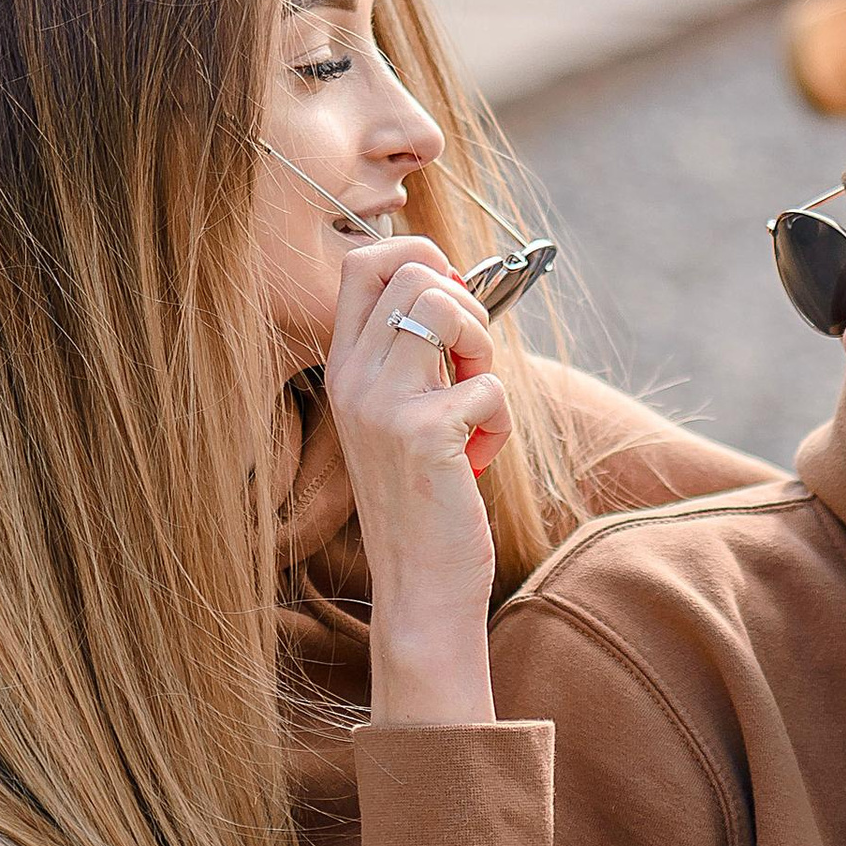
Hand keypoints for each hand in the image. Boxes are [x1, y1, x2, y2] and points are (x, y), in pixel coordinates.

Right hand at [326, 238, 512, 727]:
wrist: (419, 587)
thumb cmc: (424, 500)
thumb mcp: (404, 416)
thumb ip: (417, 358)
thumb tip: (458, 290)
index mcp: (344, 368)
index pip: (363, 264)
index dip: (421, 258)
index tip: (452, 302)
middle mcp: (352, 378)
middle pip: (417, 275)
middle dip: (467, 310)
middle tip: (470, 369)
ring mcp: (382, 405)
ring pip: (447, 308)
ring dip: (483, 349)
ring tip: (476, 403)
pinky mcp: (423, 434)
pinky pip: (489, 384)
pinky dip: (501, 420)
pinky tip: (480, 459)